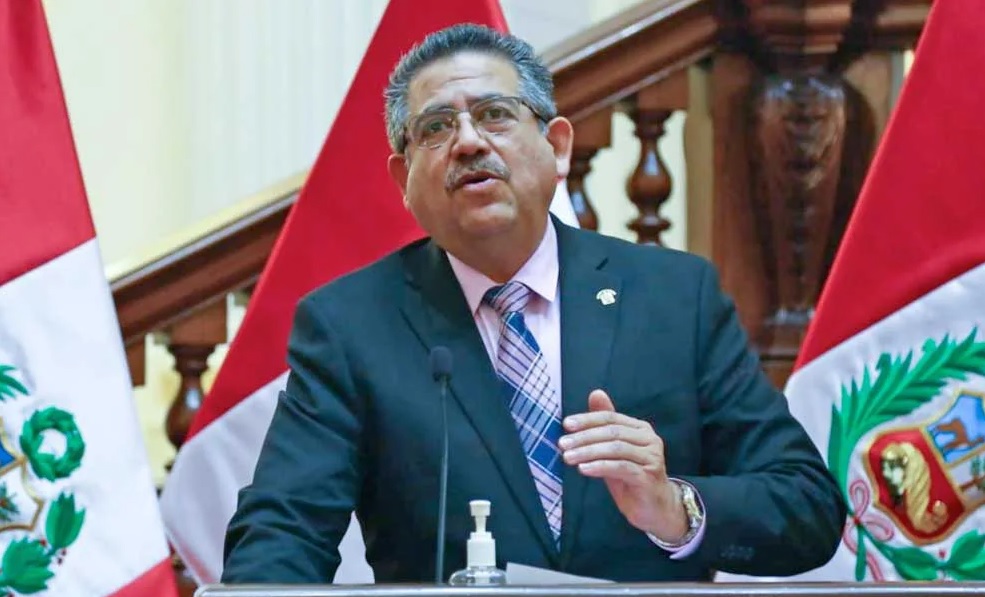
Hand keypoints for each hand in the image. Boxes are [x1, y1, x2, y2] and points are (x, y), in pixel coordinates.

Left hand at [559, 389, 686, 541]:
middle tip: (562, 443)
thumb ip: (605, 426)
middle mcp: (649, 439)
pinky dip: (600, 466)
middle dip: (584, 437)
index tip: (566, 424)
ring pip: (615, 449)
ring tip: (568, 457)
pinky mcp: (648, 476)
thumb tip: (596, 393)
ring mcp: (651, 458)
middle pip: (612, 432)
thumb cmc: (632, 477)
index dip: (587, 419)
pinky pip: (621, 467)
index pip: (610, 418)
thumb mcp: (614, 451)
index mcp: (640, 429)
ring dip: (588, 452)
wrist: (655, 508)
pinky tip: (584, 469)